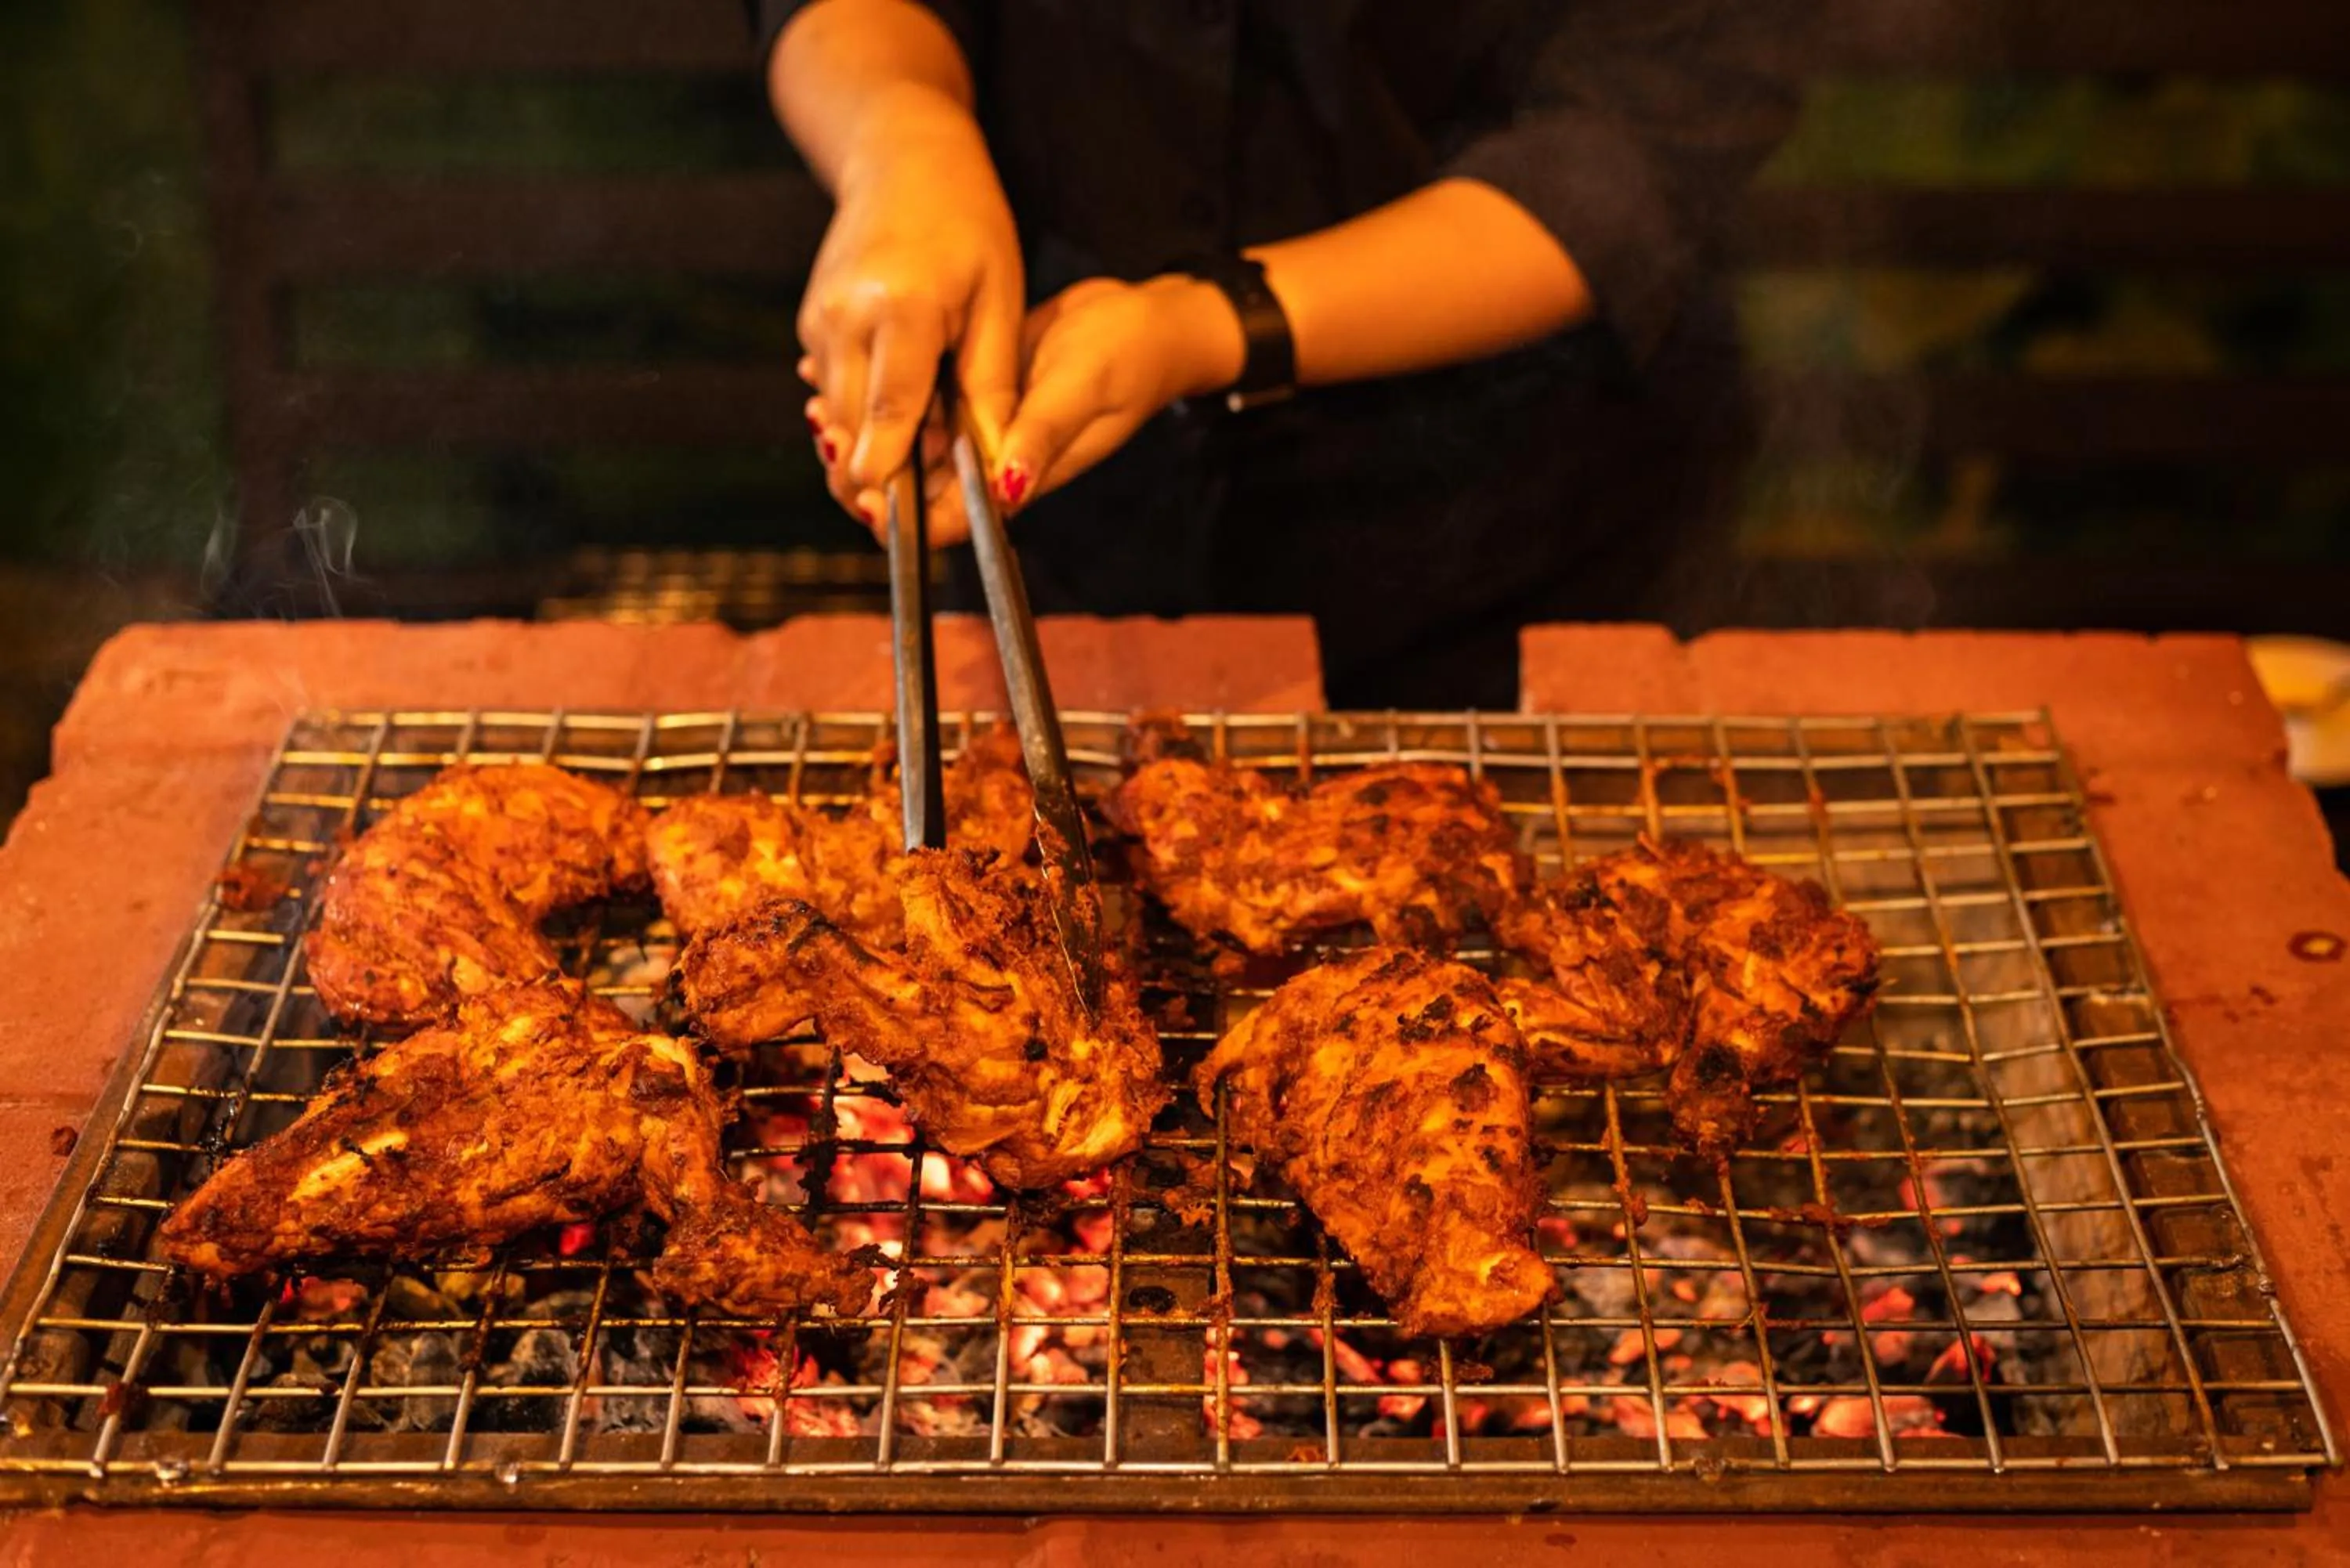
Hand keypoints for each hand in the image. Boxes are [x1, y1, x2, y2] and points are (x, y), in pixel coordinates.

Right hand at [798, 86, 1022, 528]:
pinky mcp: (809, 324)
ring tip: (919, 459)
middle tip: (917, 513)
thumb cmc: (967, 223)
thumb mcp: (999, 300)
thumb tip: (994, 465)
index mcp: (901, 309)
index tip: (889, 522)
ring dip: (873, 445)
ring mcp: (818, 320)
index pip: (889, 412)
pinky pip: (833, 389)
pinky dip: (863, 412)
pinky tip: (899, 411)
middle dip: (883, 474)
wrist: (902, 158)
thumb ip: (991, 386)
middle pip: (854, 426)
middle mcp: (845, 317)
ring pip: (838, 416)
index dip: (889, 473)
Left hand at [812, 273, 1243, 545]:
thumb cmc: (1128, 359)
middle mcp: (993, 462)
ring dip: (866, 435)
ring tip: (818, 401)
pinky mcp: (973, 392)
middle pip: (916, 491)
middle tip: (825, 431)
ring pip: (909, 448)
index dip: (898, 516)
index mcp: (1018, 477)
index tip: (858, 488)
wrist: (1148, 321)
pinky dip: (882, 396)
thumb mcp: (1083, 391)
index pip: (947, 520)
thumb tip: (1008, 486)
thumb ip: (1041, 437)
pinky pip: (918, 406)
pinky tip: (841, 372)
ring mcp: (981, 428)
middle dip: (865, 474)